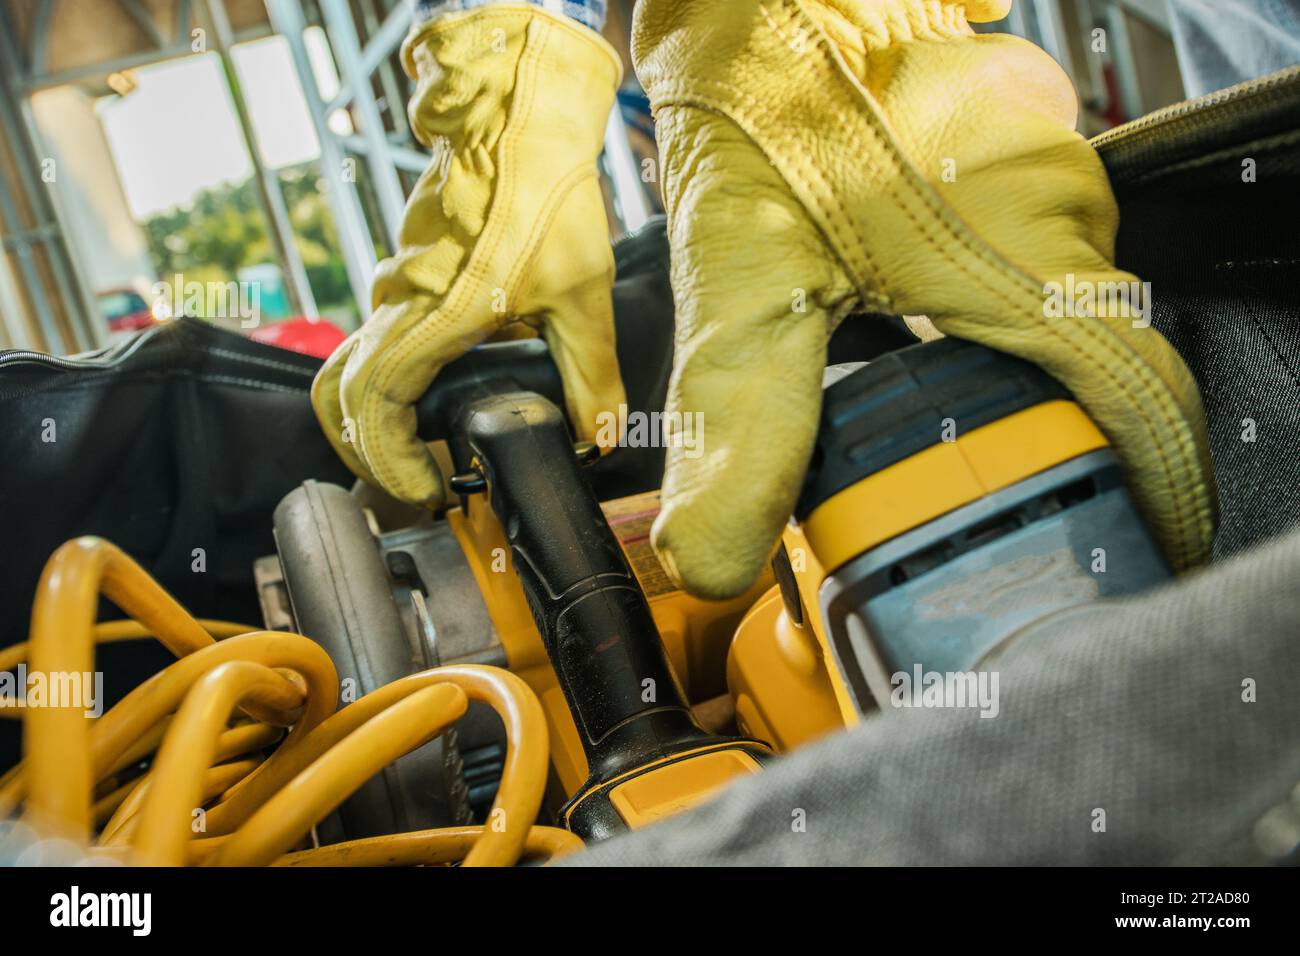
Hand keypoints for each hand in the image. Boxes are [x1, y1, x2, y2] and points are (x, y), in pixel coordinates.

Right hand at [313, 5, 625, 506]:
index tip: (425, 488)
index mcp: (429, 316)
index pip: (373, 407)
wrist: (516, 116)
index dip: (389, 460)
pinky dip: (392, 381)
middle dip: (367, 452)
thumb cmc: (542, 191)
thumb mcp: (581, 292)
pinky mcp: (407, 273)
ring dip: (379, 418)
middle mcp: (397, 304)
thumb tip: (601, 434)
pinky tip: (445, 394)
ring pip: (353, 366)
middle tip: (417, 482)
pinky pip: (378, 337)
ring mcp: (395, 286)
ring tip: (430, 450)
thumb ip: (592, 372)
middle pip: (340, 397)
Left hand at [633, 0, 1215, 597]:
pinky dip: (989, 305)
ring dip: (1007, 367)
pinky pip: (1030, 249)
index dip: (1153, 496)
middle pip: (1094, 363)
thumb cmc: (765, 99)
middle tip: (976, 495)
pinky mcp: (1021, 146)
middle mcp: (1066, 212)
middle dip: (1042, 438)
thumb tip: (711, 558)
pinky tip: (920, 317)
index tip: (1144, 548)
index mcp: (1032, 261)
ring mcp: (1051, 168)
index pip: (1144, 408)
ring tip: (935, 408)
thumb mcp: (747, 282)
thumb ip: (744, 428)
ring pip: (1056, 304)